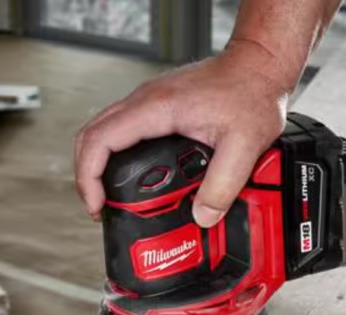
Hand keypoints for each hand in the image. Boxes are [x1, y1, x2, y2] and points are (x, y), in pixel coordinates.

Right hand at [74, 42, 289, 225]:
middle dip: (87, 175)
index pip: (100, 140)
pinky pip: (122, 128)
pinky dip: (116, 153)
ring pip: (104, 130)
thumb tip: (203, 216)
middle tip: (100, 207)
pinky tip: (132, 174)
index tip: (97, 204)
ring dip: (99, 163)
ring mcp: (149, 101)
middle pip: (91, 136)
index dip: (89, 176)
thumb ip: (223, 185)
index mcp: (157, 108)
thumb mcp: (245, 146)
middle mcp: (145, 100)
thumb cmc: (251, 93)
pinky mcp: (158, 105)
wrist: (259, 67)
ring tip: (111, 196)